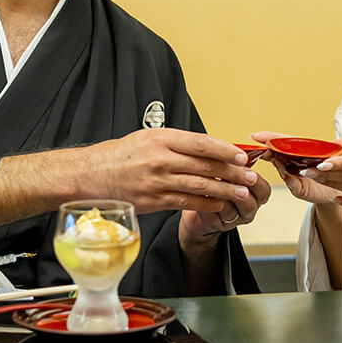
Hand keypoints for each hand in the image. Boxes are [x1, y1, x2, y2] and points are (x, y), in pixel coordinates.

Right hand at [72, 128, 257, 214]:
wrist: (91, 175)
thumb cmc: (120, 155)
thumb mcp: (147, 138)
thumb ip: (176, 142)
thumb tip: (208, 147)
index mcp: (161, 139)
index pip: (201, 143)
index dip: (225, 150)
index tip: (241, 155)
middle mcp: (160, 159)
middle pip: (205, 165)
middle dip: (231, 171)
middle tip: (250, 175)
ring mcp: (157, 181)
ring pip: (199, 185)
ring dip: (224, 190)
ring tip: (242, 191)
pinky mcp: (153, 201)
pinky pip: (185, 202)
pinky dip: (205, 204)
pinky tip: (219, 204)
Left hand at [179, 169, 272, 239]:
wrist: (201, 204)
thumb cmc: (218, 182)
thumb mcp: (231, 170)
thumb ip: (236, 163)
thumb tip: (233, 149)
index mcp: (258, 195)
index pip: (263, 189)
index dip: (253, 178)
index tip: (242, 166)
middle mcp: (248, 210)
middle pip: (248, 202)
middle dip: (235, 187)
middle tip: (223, 174)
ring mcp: (232, 220)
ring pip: (228, 209)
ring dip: (218, 194)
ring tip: (207, 180)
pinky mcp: (215, 225)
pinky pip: (211, 215)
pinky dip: (203, 202)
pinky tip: (197, 191)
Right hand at [251, 131, 341, 205]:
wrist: (336, 191)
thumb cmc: (332, 171)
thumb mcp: (334, 158)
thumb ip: (336, 149)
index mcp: (298, 151)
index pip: (282, 141)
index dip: (270, 137)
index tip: (257, 135)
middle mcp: (292, 162)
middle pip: (276, 152)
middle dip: (266, 149)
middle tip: (259, 147)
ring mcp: (292, 174)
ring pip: (280, 166)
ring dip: (275, 161)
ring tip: (269, 156)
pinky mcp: (297, 188)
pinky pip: (290, 183)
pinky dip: (287, 178)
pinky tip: (285, 174)